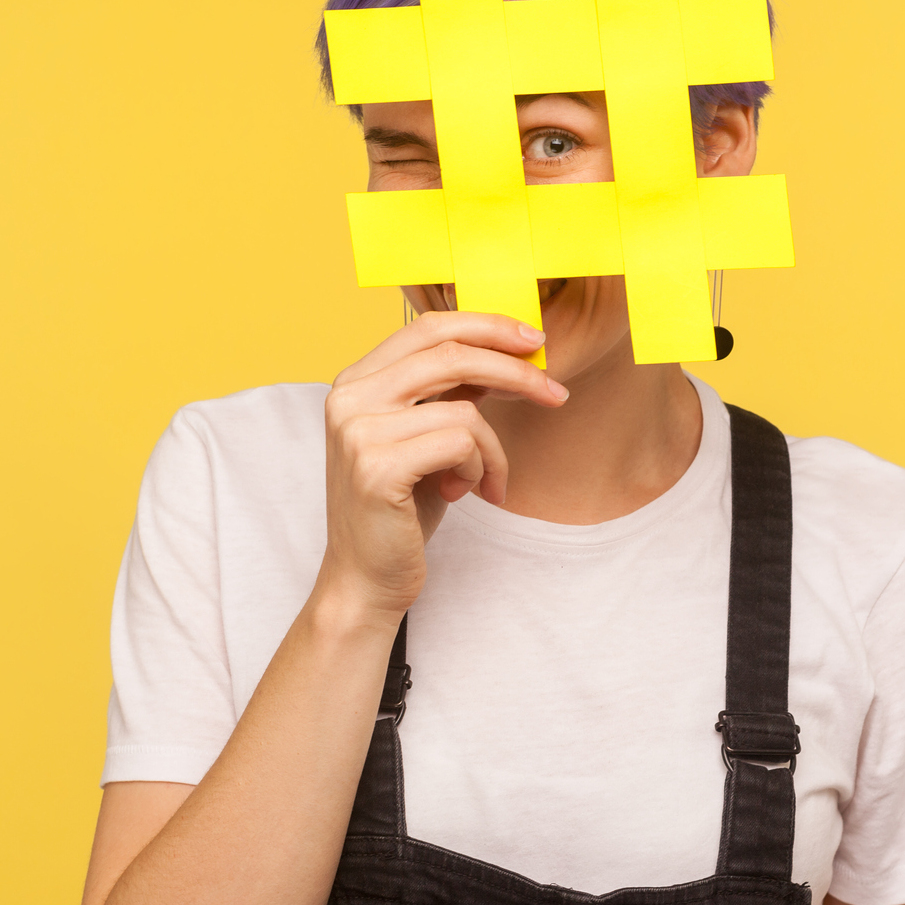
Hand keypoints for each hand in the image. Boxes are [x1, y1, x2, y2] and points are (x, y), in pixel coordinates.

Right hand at [318, 311, 566, 617]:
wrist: (366, 578)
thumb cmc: (400, 510)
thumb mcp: (425, 437)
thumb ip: (447, 392)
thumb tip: (505, 351)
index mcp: (356, 380)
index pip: (427, 327)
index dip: (485, 325)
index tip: (532, 340)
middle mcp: (349, 397)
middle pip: (450, 354)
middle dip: (515, 371)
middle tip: (556, 394)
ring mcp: (358, 430)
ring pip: (465, 410)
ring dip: (493, 450)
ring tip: (484, 481)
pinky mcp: (377, 466)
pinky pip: (462, 444)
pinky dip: (480, 469)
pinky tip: (465, 493)